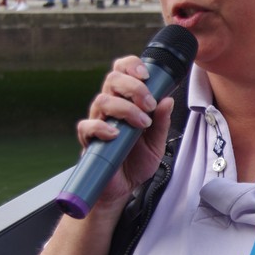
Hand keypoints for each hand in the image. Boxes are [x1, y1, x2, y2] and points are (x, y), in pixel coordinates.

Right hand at [75, 56, 174, 207]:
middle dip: (133, 87)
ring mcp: (98, 122)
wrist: (123, 188)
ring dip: (125, 109)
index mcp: (125, 101)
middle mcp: (110, 108)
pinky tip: (116, 135)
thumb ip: (162, 122)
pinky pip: (87, 126)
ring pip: (102, 100)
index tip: (147, 75)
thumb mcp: (157, 143)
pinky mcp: (88, 141)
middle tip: (149, 104)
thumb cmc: (137, 162)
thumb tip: (168, 100)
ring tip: (141, 124)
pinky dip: (102, 128)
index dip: (131, 66)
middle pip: (112, 79)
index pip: (122, 72)